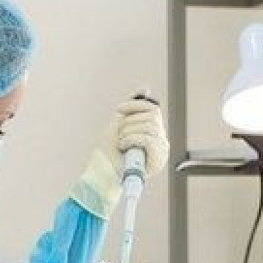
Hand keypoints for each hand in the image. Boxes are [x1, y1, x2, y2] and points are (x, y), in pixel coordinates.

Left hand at [70, 96, 168, 218]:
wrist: (102, 174)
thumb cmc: (108, 153)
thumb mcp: (118, 124)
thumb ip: (132, 108)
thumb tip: (144, 89)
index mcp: (152, 132)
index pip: (153, 109)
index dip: (136, 105)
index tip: (119, 110)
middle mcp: (160, 141)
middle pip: (152, 115)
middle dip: (129, 122)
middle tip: (119, 135)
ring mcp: (160, 150)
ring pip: (149, 126)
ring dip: (128, 132)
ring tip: (121, 143)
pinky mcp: (158, 159)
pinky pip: (148, 138)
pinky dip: (132, 139)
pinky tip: (124, 146)